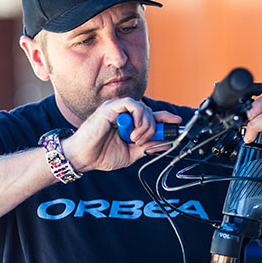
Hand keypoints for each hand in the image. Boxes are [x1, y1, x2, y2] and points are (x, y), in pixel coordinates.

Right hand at [61, 98, 180, 172]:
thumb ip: (148, 148)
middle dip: (154, 128)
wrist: (84, 158)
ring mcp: (117, 109)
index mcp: (129, 123)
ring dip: (146, 125)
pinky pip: (132, 105)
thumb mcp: (132, 154)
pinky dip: (137, 118)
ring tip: (136, 139)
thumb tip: (166, 143)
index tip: (177, 122)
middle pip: (150, 112)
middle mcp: (124, 114)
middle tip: (143, 142)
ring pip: (143, 108)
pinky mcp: (110, 108)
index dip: (165, 117)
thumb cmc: (102, 154)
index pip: (152, 116)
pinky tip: (132, 132)